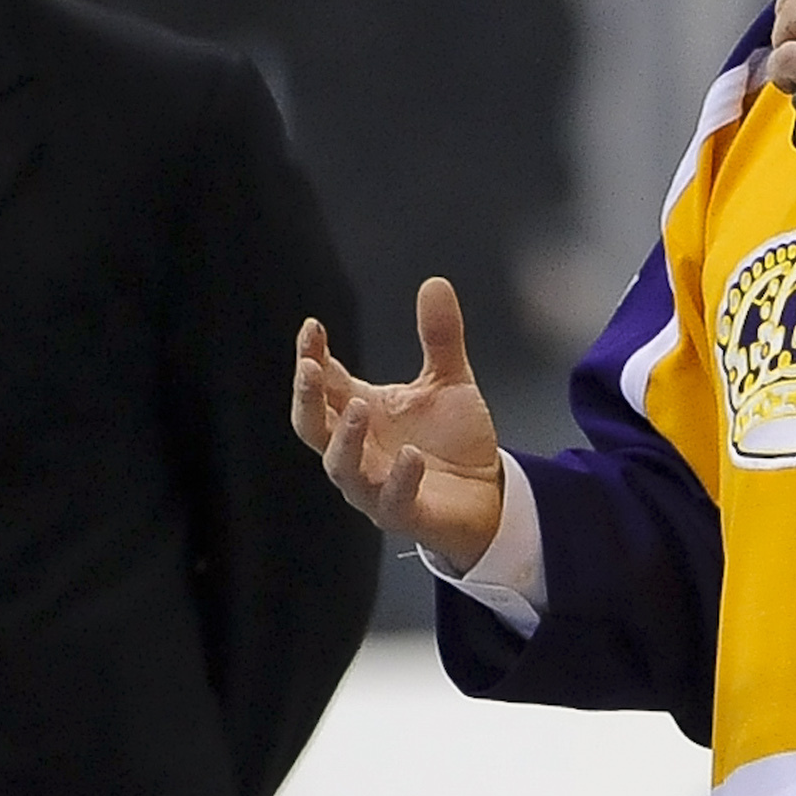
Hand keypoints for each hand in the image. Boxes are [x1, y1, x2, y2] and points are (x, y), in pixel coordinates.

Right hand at [289, 278, 503, 567]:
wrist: (488, 495)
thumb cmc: (452, 442)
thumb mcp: (449, 381)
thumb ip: (439, 337)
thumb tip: (436, 282)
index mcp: (360, 413)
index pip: (324, 383)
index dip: (312, 357)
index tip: (312, 327)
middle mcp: (358, 450)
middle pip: (313, 426)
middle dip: (306, 397)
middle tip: (310, 367)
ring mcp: (375, 486)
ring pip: (342, 467)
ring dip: (346, 438)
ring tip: (358, 406)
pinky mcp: (404, 513)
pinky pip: (392, 500)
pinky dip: (399, 478)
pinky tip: (411, 457)